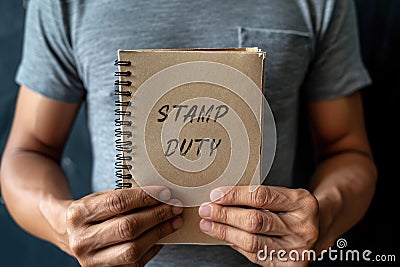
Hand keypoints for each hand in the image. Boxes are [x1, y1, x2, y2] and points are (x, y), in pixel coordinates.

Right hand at [55, 187, 182, 266]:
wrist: (70, 234)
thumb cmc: (91, 213)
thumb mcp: (99, 198)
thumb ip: (124, 196)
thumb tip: (160, 196)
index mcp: (79, 214)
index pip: (118, 203)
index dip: (145, 197)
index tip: (165, 193)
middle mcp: (82, 239)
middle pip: (128, 227)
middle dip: (157, 216)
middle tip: (174, 207)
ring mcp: (91, 260)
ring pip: (133, 249)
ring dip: (159, 233)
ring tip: (174, 221)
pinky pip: (135, 262)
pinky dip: (153, 248)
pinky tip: (161, 236)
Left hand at [198, 186, 318, 265]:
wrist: (321, 227)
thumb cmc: (296, 209)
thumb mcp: (286, 195)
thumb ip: (260, 197)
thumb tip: (222, 198)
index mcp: (301, 202)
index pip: (261, 196)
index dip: (234, 195)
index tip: (215, 194)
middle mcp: (303, 226)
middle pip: (255, 221)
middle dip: (225, 215)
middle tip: (206, 210)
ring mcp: (297, 248)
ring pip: (252, 241)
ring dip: (225, 232)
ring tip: (209, 225)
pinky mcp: (290, 265)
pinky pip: (256, 255)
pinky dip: (238, 245)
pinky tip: (227, 237)